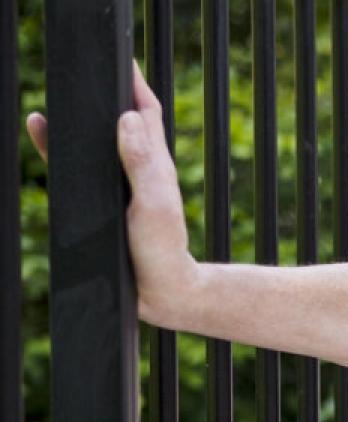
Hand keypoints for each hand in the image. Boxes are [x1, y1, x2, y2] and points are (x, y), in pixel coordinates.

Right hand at [26, 59, 197, 325]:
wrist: (159, 292)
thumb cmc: (162, 249)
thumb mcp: (154, 204)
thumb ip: (142, 164)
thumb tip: (126, 118)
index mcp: (155, 162)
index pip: (146, 112)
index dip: (135, 84)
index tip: (119, 58)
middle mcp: (138, 167)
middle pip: (121, 119)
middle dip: (106, 92)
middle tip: (86, 68)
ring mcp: (120, 182)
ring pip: (97, 139)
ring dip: (80, 116)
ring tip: (59, 92)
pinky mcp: (101, 199)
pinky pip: (77, 165)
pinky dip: (58, 145)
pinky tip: (40, 128)